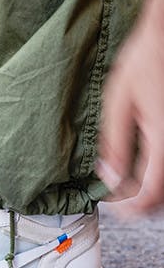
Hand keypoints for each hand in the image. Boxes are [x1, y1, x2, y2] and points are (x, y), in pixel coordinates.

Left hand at [97, 9, 163, 214]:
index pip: (149, 195)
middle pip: (163, 197)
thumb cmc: (145, 60)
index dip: (128, 207)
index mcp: (163, 139)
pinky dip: (160, 175)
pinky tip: (145, 166)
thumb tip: (109, 178)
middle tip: (118, 195)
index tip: (112, 202)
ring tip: (128, 182)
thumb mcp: (119, 101)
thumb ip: (114, 143)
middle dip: (140, 203)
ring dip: (151, 192)